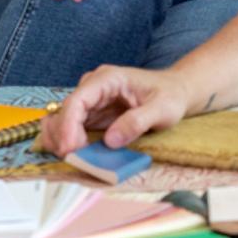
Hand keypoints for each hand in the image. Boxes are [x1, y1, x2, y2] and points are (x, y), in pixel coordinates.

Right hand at [46, 64, 193, 154]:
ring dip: (61, 139)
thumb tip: (111, 140)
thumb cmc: (170, 96)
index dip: (68, 125)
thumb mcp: (162, 109)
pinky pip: (72, 128)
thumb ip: (138, 122)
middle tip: (72, 159)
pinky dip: (68, 141)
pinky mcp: (92, 115)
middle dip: (63, 136)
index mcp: (108, 79)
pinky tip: (73, 154)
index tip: (70, 148)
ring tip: (71, 158)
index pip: (78, 100)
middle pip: (65, 111)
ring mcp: (91, 101)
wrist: (175, 91)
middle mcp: (93, 87)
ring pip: (63, 120)